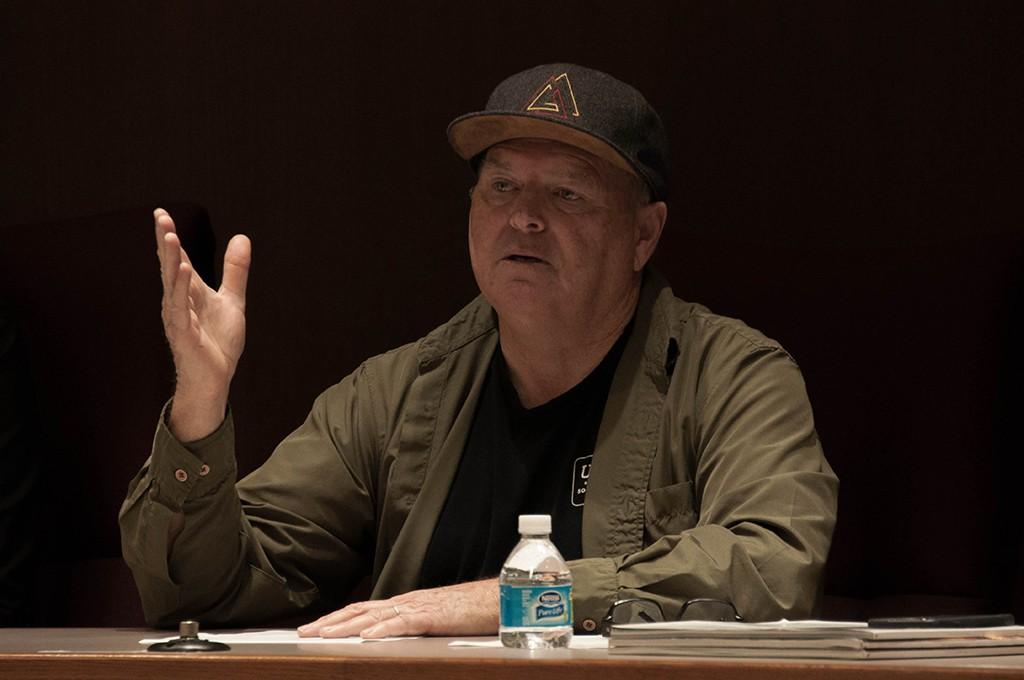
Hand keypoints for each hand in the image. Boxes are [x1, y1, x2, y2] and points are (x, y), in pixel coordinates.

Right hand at [155, 208, 250, 440]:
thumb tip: (241, 238)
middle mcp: (178, 300)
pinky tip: (183, 271)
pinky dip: (181, 289)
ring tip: (171, 236)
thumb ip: (235, 271)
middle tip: (160, 216)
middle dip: (165, 241)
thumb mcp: (232, 300)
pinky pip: (180, 307)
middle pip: (171, 265)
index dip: (170, 237)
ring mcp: (178, 316)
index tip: (162, 213)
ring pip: (172, 283)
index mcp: (189, 292)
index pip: (179, 259)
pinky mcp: (183, 332)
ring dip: (171, 260)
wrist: (215, 378)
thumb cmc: (217, 342)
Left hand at [297, 579, 499, 638]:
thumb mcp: (435, 619)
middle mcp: (407, 601)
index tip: (316, 626)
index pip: (364, 609)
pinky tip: (366, 637)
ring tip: (323, 634)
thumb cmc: (471, 611)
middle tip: (306, 631)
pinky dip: (382, 629)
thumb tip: (394, 636)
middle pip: (361, 609)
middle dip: (331, 621)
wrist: (497, 599)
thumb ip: (414, 625)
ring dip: (346, 625)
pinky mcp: (432, 616)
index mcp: (406, 603)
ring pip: (374, 615)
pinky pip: (403, 622)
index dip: (339, 617)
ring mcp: (418, 607)